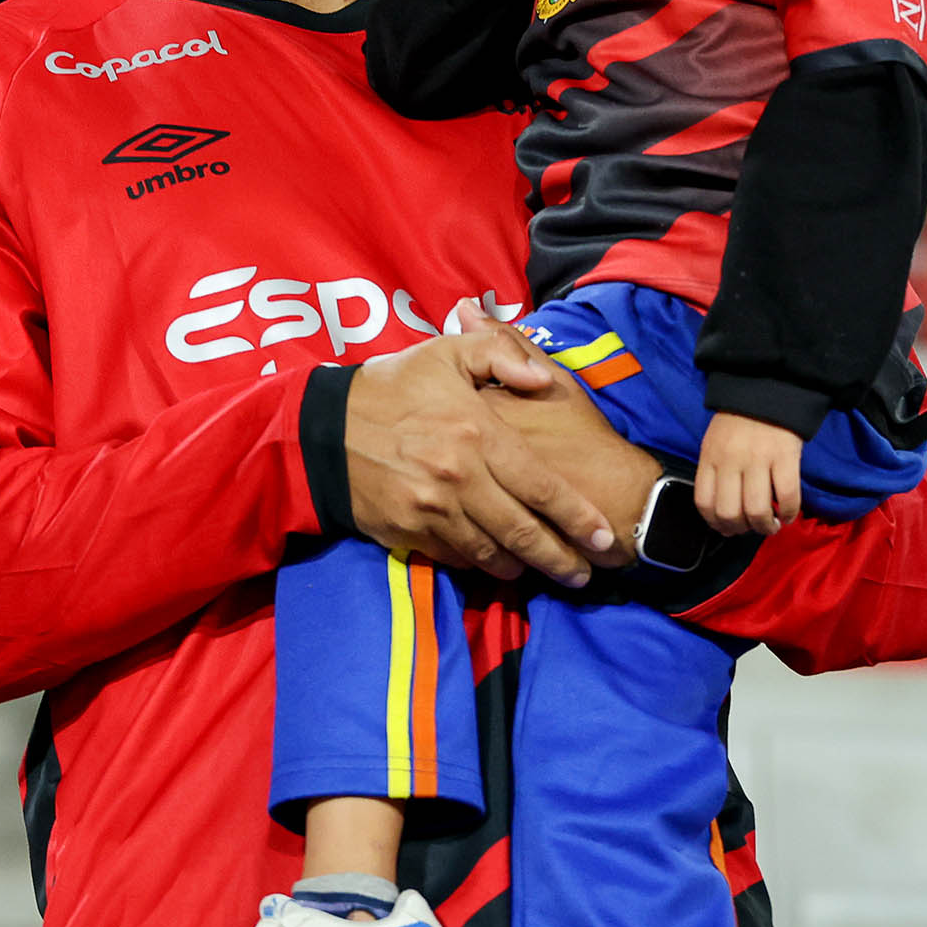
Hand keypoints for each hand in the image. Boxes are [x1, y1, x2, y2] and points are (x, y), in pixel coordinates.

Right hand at [343, 331, 623, 586]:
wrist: (321, 427)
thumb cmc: (394, 385)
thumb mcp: (447, 352)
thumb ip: (502, 353)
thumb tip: (541, 380)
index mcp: (478, 433)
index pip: (542, 487)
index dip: (578, 518)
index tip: (604, 538)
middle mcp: (460, 478)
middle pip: (523, 533)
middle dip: (560, 559)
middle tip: (585, 575)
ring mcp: (432, 512)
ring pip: (491, 554)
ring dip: (523, 568)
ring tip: (545, 571)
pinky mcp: (408, 534)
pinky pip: (455, 558)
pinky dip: (479, 564)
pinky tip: (496, 563)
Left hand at [693, 411, 807, 533]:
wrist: (766, 386)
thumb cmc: (740, 420)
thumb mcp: (715, 442)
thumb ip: (716, 472)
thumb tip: (725, 514)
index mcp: (710, 457)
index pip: (704, 503)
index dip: (716, 524)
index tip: (728, 529)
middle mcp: (730, 460)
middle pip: (729, 512)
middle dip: (741, 530)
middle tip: (751, 528)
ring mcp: (758, 459)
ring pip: (756, 510)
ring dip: (765, 527)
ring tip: (771, 525)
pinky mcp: (784, 456)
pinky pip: (787, 496)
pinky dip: (789, 512)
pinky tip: (789, 514)